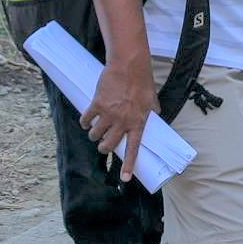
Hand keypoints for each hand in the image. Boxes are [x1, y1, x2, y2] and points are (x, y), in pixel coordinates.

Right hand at [82, 58, 156, 180]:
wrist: (128, 64)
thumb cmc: (142, 80)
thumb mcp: (152, 98)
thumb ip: (153, 110)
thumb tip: (157, 115)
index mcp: (138, 122)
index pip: (133, 148)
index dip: (128, 165)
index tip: (124, 178)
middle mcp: (123, 121)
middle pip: (109, 145)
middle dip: (104, 148)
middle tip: (103, 144)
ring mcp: (109, 114)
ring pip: (95, 135)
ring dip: (94, 135)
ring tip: (94, 131)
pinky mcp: (97, 104)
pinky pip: (86, 119)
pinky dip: (84, 122)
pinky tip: (86, 121)